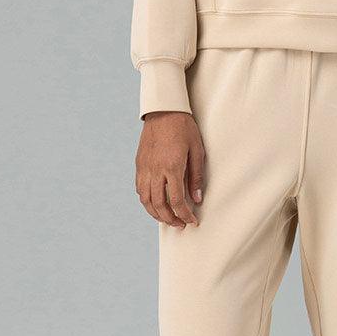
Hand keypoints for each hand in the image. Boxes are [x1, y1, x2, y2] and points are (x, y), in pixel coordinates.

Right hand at [136, 111, 205, 227]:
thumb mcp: (197, 151)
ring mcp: (144, 168)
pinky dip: (147, 201)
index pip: (176, 200)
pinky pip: (140, 189)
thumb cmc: (184, 128)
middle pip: (159, 205)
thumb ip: (196, 177)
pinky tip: (155, 203)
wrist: (163, 110)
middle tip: (180, 224)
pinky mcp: (139, 164)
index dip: (184, 214)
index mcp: (171, 167)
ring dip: (156, 214)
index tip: (192, 221)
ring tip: (168, 219)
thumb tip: (197, 199)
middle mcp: (155, 170)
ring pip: (146, 200)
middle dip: (170, 219)